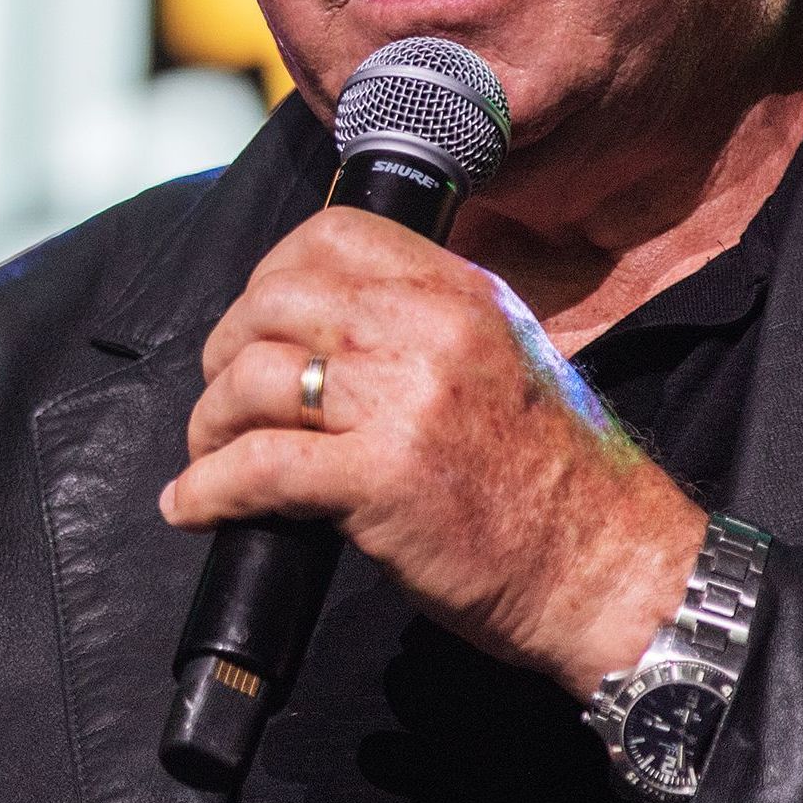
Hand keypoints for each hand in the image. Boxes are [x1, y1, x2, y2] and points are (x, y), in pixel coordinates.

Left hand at [158, 206, 706, 700]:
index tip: (254, 324)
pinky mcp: (380, 478)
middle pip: (275, 301)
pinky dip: (207, 489)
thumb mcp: (503, 359)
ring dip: (210, 423)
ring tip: (210, 456)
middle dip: (225, 351)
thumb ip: (425, 327)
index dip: (271, 275)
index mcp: (460, 292)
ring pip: (254, 378)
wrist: (609, 569)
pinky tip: (193, 508)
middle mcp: (429, 329)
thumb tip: (326, 328)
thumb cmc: (556, 482)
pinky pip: (257, 466)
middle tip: (223, 398)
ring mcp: (402, 401)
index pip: (335, 234)